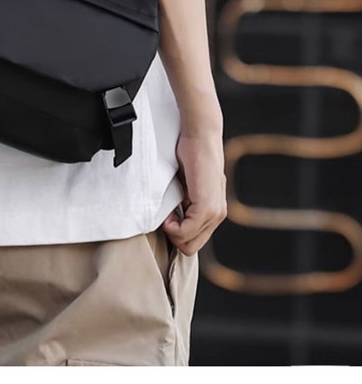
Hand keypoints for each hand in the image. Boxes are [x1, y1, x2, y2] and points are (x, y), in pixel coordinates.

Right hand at [161, 129, 227, 255]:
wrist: (201, 136)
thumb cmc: (191, 154)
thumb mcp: (187, 185)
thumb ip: (185, 203)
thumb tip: (171, 217)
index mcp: (213, 211)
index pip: (193, 240)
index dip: (175, 232)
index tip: (167, 214)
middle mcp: (217, 215)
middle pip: (190, 247)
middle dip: (173, 235)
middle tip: (166, 214)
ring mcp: (214, 213)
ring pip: (187, 243)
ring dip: (171, 229)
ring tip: (168, 210)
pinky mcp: (207, 208)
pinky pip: (184, 232)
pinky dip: (171, 225)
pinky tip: (169, 210)